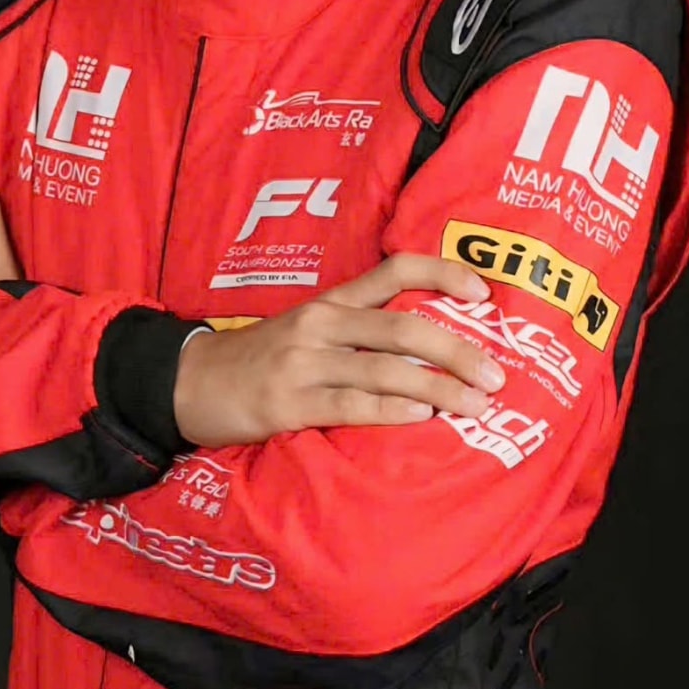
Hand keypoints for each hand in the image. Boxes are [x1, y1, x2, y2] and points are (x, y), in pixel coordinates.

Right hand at [173, 253, 505, 447]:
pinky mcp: (287, 402)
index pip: (395, 270)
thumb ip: (359, 329)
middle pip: (403, 326)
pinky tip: (421, 417)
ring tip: (477, 406)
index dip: (443, 274)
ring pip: (384, 369)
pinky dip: (390, 411)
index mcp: (332, 301)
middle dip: (458, 350)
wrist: (190, 381)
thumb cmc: (262, 359)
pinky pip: (349, 405)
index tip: (484, 293)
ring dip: (439, 388)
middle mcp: (322, 323)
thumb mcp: (308, 329)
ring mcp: (304, 362)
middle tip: (498, 376)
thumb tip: (432, 347)